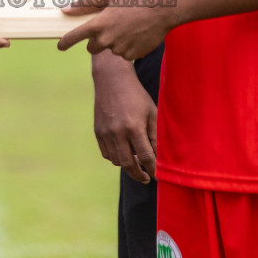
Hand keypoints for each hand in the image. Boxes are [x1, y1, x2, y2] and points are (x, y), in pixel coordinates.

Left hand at [58, 0, 179, 60]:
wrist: (160, 11)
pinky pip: (124, 54)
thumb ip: (85, 4)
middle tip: (109, 28)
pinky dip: (128, 47)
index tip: (60, 46)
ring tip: (128, 28)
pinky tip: (136, 35)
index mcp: (98, 25)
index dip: (65, 43)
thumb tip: (65, 9)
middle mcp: (106, 40)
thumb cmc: (133, 1)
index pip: (74, 37)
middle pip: (92, 48)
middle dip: (97, 41)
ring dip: (115, 42)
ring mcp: (118, 49)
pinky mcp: (131, 56)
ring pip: (110, 49)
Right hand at [92, 52, 156, 182]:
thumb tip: (159, 156)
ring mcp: (105, 133)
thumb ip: (155, 135)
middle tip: (146, 178)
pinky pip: (106, 153)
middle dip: (138, 175)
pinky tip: (124, 153)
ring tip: (136, 163)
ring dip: (127, 165)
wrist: (112, 79)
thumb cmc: (136, 95)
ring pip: (116, 161)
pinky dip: (116, 157)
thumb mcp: (151, 112)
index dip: (153, 169)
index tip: (157, 176)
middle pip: (128, 164)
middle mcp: (117, 132)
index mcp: (134, 127)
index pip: (145, 157)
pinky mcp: (98, 131)